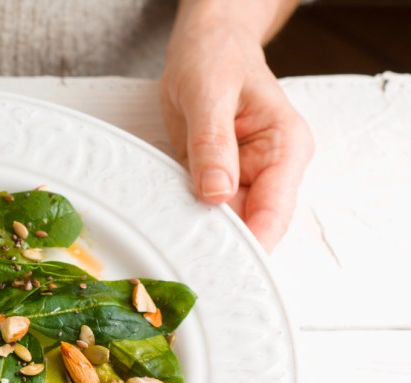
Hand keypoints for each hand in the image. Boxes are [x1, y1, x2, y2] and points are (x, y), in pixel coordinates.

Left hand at [160, 7, 312, 250]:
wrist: (207, 44)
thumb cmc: (216, 57)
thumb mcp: (208, 93)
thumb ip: (212, 143)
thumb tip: (217, 193)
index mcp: (285, 146)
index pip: (274, 211)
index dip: (250, 244)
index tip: (221, 268)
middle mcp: (270, 168)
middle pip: (251, 226)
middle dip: (221, 248)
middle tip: (186, 270)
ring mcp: (243, 177)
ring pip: (225, 224)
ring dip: (199, 237)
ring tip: (171, 254)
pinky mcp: (216, 179)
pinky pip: (202, 210)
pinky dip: (184, 221)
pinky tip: (165, 232)